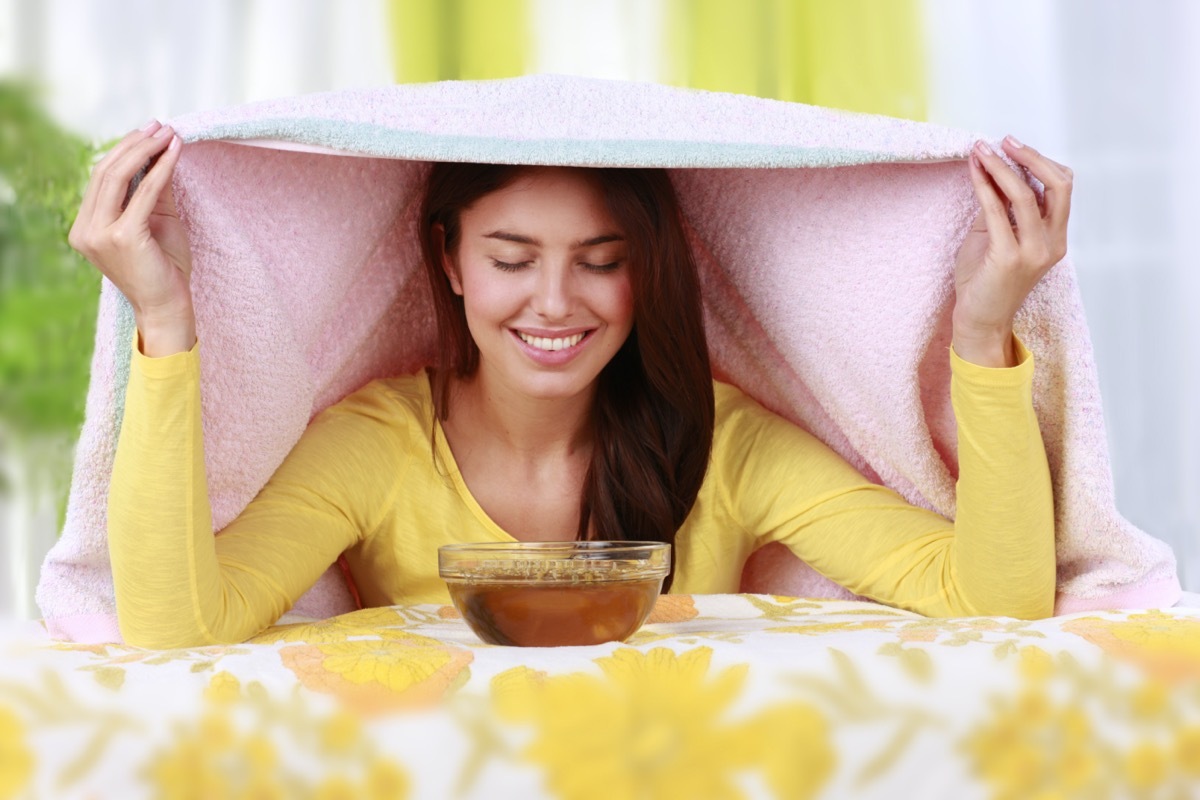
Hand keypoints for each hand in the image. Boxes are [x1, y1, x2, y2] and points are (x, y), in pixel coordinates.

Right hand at [68, 120, 195, 355]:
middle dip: (135, 144)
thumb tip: (160, 153)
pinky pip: (143, 193)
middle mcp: (86, 229)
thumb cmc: (164, 269)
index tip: (149, 132)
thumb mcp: (156, 222)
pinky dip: (161, 169)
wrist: (168, 307)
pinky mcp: (122, 237)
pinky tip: (175, 154)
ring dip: (146, 150)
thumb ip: (153, 191)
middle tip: (159, 125)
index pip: (102, 178)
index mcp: (86, 227)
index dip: (125, 151)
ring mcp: (99, 234)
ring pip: (118, 177)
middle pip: (106, 172)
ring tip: (168, 133)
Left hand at [952, 136, 1072, 366]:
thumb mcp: (997, 239)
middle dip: (1031, 157)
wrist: (979, 322)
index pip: (1062, 188)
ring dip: (1002, 166)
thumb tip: (995, 172)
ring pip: (1026, 193)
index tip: (1013, 147)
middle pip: (1059, 184)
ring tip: (981, 150)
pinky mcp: (1008, 257)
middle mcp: (1052, 243)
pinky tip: (973, 171)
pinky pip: (997, 210)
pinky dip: (984, 185)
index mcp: (1055, 238)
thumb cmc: (985, 283)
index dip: (1040, 162)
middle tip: (1004, 141)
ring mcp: (1033, 251)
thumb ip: (1002, 210)